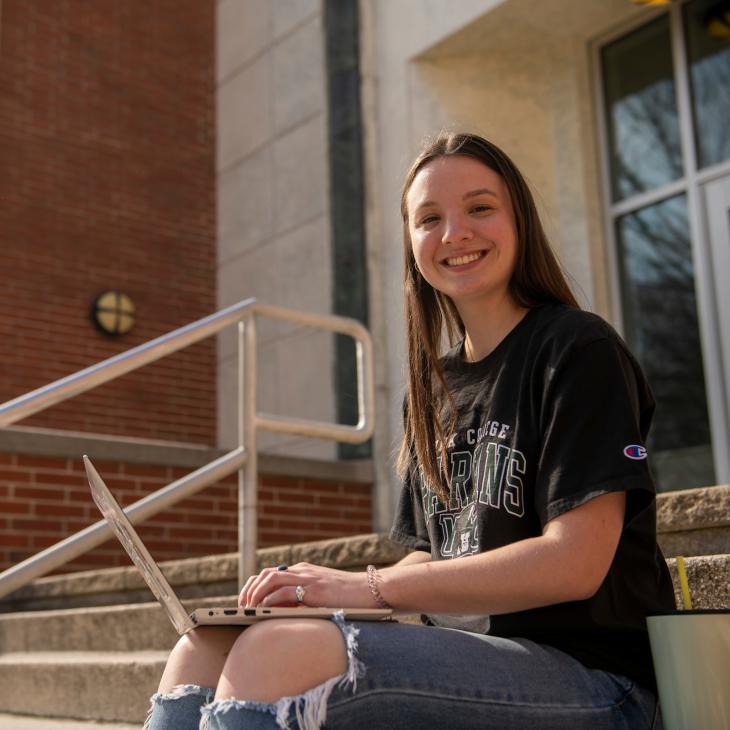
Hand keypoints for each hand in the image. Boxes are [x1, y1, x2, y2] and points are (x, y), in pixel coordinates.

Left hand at [238, 562, 375, 608]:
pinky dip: (269, 600)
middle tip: (241, 607)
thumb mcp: (322, 596)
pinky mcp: (313, 589)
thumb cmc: (349, 597)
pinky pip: (283, 591)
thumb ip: (304, 599)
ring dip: (255, 594)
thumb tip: (282, 613)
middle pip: (265, 574)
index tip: (246, 602)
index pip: (270, 574)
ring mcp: (307, 578)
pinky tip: (263, 611)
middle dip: (249, 590)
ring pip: (270, 579)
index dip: (254, 587)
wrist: (371, 590)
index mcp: (303, 571)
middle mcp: (302, 570)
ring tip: (248, 609)